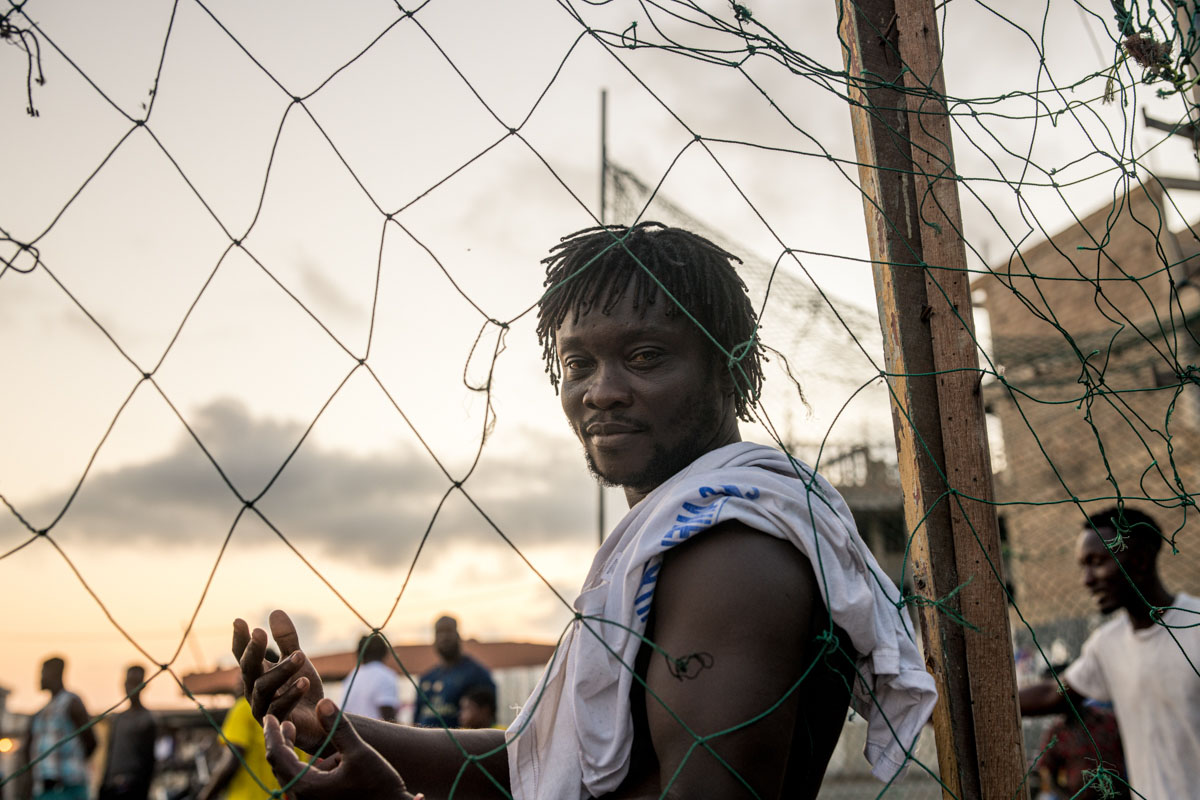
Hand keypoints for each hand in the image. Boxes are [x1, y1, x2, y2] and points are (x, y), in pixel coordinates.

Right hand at [233, 610, 324, 750]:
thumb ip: (287, 639)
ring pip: (264, 687)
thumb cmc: (302, 689)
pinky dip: (291, 695)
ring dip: (282, 670)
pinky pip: (279, 708)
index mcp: (258, 673)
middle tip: (260, 632)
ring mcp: (262, 708)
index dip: (240, 639)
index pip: (244, 655)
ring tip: (301, 655)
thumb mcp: (297, 659)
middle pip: (248, 669)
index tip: (239, 621)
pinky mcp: (277, 723)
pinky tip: (304, 682)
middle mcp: (254, 690)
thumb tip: (275, 611)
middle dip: (252, 650)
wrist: (319, 721)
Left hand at [264, 698, 412, 799]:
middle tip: (280, 721)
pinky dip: (300, 766)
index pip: (277, 755)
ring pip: (288, 775)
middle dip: (279, 741)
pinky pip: (300, 783)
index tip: (269, 716)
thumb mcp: (360, 753)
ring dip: (289, 753)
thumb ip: (338, 727)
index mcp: (305, 786)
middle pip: (279, 766)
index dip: (271, 733)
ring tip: (292, 732)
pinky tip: (315, 757)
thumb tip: (322, 701)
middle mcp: (301, 799)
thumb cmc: (378, 785)